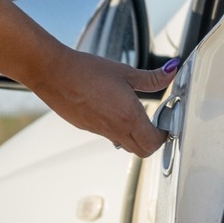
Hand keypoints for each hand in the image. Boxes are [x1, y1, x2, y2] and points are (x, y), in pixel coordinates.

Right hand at [28, 48, 179, 156]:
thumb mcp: (125, 72)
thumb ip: (152, 78)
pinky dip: (118, 131)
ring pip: (125, 145)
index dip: (163, 135)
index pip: (153, 143)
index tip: (165, 122)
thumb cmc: (85, 71)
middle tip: (155, 123)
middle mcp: (114, 129)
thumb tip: (171, 72)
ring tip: (136, 116)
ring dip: (135, 137)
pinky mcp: (87, 128)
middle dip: (152, 141)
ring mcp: (99, 131)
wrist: (52, 73)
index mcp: (128, 117)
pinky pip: (109, 137)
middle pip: (141, 151)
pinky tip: (114, 111)